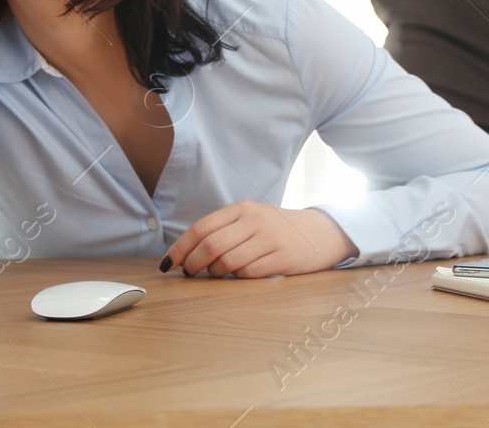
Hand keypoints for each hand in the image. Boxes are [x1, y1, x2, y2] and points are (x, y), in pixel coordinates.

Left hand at [160, 201, 358, 278]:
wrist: (321, 232)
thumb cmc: (278, 229)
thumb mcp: (251, 219)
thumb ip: (224, 229)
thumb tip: (187, 253)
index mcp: (242, 208)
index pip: (201, 227)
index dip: (180, 248)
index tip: (167, 264)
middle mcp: (254, 220)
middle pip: (211, 245)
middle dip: (193, 264)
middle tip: (189, 274)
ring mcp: (269, 239)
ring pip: (227, 262)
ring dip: (215, 274)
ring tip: (216, 275)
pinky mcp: (281, 258)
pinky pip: (248, 274)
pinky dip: (237, 279)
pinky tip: (239, 277)